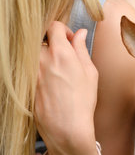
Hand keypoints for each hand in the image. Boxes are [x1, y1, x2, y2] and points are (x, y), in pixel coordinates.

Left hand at [35, 22, 98, 154]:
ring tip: (57, 72)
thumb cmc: (82, 102)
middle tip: (64, 56)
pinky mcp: (25, 82)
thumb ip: (82, 50)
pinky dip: (38, 71)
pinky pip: (29, 68)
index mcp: (61, 53)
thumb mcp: (90, 73)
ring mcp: (30, 71)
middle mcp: (41, 59)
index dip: (64, 30)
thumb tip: (80, 34)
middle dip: (53, 43)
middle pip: (42, 39)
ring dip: (44, 57)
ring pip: (34, 54)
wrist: (66, 128)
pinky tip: (51, 85)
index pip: (54, 26)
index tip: (70, 40)